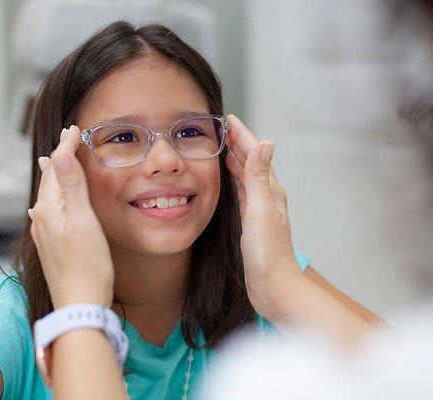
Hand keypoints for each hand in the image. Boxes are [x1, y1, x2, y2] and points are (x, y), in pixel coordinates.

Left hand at [27, 125, 113, 308]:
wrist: (79, 304)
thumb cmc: (87, 265)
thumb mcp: (83, 220)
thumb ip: (72, 186)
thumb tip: (57, 153)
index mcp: (49, 208)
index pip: (57, 168)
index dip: (66, 146)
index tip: (74, 129)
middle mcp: (42, 218)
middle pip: (50, 179)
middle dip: (59, 157)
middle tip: (67, 139)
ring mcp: (44, 233)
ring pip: (48, 195)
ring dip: (55, 176)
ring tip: (54, 161)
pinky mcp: (50, 245)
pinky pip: (48, 211)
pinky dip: (53, 197)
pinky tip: (45, 204)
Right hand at [224, 115, 299, 305]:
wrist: (273, 285)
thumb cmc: (268, 251)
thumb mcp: (260, 209)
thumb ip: (259, 177)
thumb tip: (267, 142)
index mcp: (270, 190)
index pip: (254, 154)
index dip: (242, 135)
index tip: (228, 120)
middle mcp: (267, 196)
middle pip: (251, 162)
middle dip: (238, 143)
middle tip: (222, 129)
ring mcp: (260, 209)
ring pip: (247, 177)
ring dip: (237, 161)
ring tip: (224, 149)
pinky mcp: (253, 222)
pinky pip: (243, 194)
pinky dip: (236, 182)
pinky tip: (231, 183)